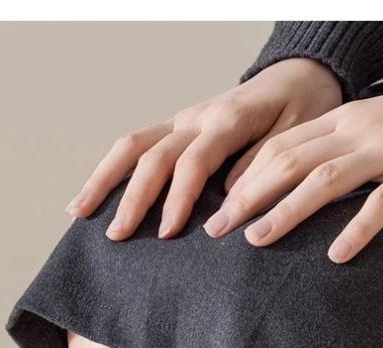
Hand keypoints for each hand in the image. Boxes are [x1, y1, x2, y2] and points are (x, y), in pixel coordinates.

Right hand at [66, 59, 342, 239]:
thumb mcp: (296, 137)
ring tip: (79, 213)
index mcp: (228, 120)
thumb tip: (231, 198)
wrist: (300, 76)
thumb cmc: (303, 110)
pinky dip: (110, 170)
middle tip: (117, 236)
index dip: (178, 198)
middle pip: (154, 155)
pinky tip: (91, 197)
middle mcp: (197, 117)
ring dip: (105, 179)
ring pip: (133, 145)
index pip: (194, 162)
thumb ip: (264, 165)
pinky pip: (136, 146)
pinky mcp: (177, 128)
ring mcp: (183, 121)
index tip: (166, 234)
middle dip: (132, 197)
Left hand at [204, 81, 382, 261]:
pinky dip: (358, 229)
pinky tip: (336, 256)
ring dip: (286, 211)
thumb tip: (302, 187)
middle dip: (248, 196)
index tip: (217, 209)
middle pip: (291, 161)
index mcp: (346, 119)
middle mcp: (361, 129)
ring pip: (326, 179)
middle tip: (217, 230)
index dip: (245, 177)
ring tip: (256, 241)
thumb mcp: (379, 131)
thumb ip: (343, 151)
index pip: (282, 146)